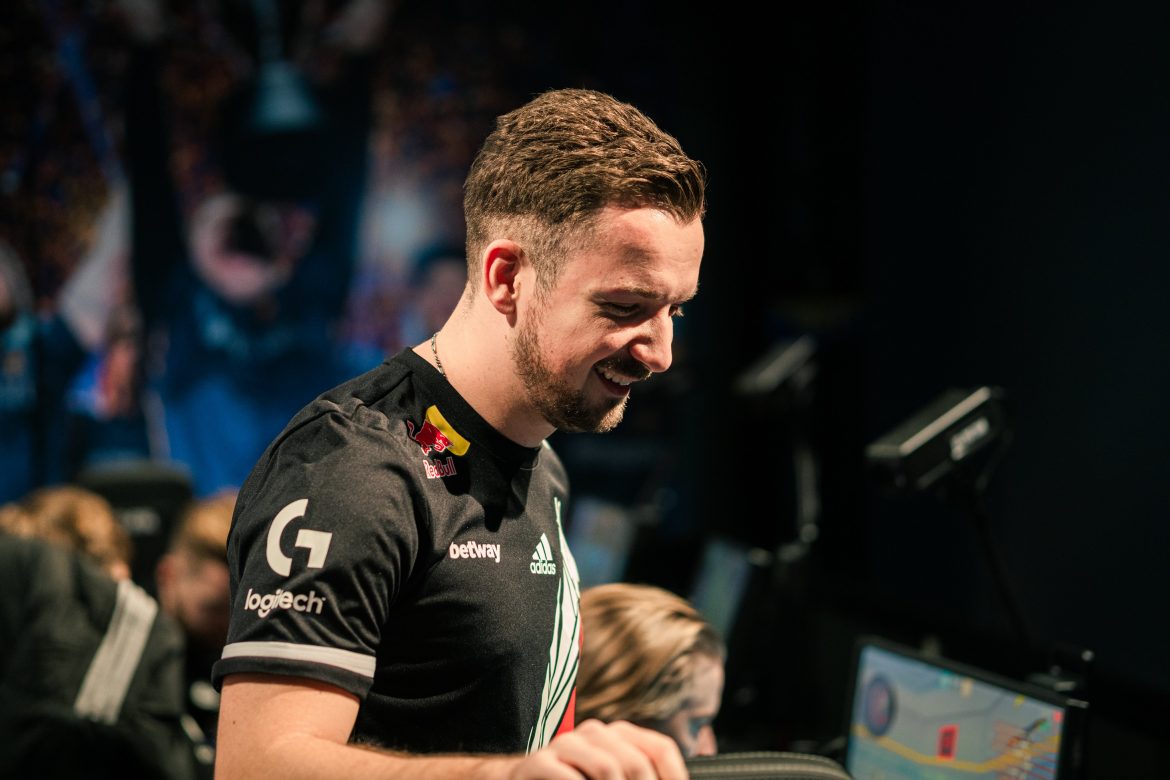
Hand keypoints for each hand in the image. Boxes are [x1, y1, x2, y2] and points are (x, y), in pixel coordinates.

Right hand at [508, 720, 687, 779]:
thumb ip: (637, 777)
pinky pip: (569, 778)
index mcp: (618, 734)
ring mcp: (566, 744)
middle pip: (637, 763)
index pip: (660, 748)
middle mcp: (595, 733)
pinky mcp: (539, 762)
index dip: (674, 777)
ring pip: (608, 768)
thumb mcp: (610, 779)